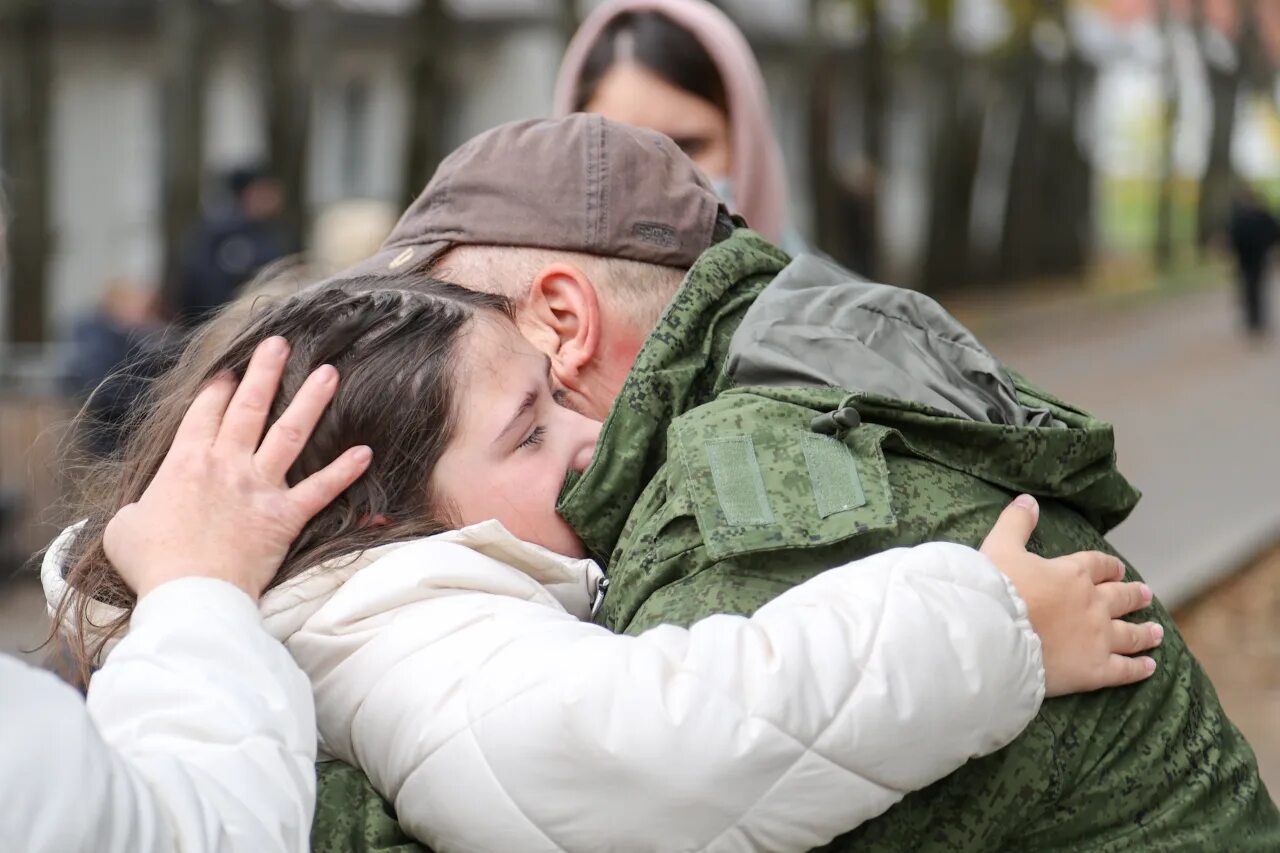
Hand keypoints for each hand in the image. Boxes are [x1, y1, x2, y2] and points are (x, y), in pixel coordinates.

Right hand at [103, 337, 371, 600]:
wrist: (190, 594)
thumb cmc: (153, 564)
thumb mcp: (126, 527)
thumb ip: (140, 507)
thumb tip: (145, 510)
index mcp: (186, 463)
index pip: (205, 414)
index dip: (218, 389)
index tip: (229, 371)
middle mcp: (227, 465)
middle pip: (249, 407)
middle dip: (265, 372)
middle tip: (280, 344)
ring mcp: (259, 487)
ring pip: (290, 433)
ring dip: (311, 401)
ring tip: (330, 373)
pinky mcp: (285, 515)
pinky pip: (321, 489)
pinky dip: (344, 471)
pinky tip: (365, 452)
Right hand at [980, 495, 1161, 697]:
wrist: (994, 635)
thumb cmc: (996, 590)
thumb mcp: (1000, 547)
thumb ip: (1016, 524)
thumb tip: (1027, 500)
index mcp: (1073, 574)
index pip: (1098, 565)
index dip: (1108, 567)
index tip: (1116, 569)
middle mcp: (1093, 604)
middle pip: (1121, 598)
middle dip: (1134, 595)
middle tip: (1145, 595)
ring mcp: (1099, 638)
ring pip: (1130, 634)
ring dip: (1145, 631)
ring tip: (1156, 632)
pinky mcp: (1096, 670)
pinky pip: (1125, 669)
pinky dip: (1139, 668)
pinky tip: (1149, 666)